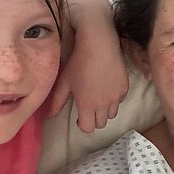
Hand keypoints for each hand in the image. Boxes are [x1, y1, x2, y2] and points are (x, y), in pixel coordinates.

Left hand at [47, 0, 128, 131]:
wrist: (99, 45)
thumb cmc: (78, 62)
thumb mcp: (65, 81)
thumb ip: (57, 101)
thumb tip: (49, 116)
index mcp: (87, 105)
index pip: (88, 128)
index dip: (83, 124)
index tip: (79, 116)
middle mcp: (103, 104)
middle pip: (101, 123)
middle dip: (94, 118)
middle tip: (88, 106)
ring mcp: (116, 97)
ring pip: (112, 113)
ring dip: (104, 110)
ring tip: (98, 97)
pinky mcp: (125, 88)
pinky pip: (119, 100)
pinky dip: (114, 99)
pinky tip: (107, 87)